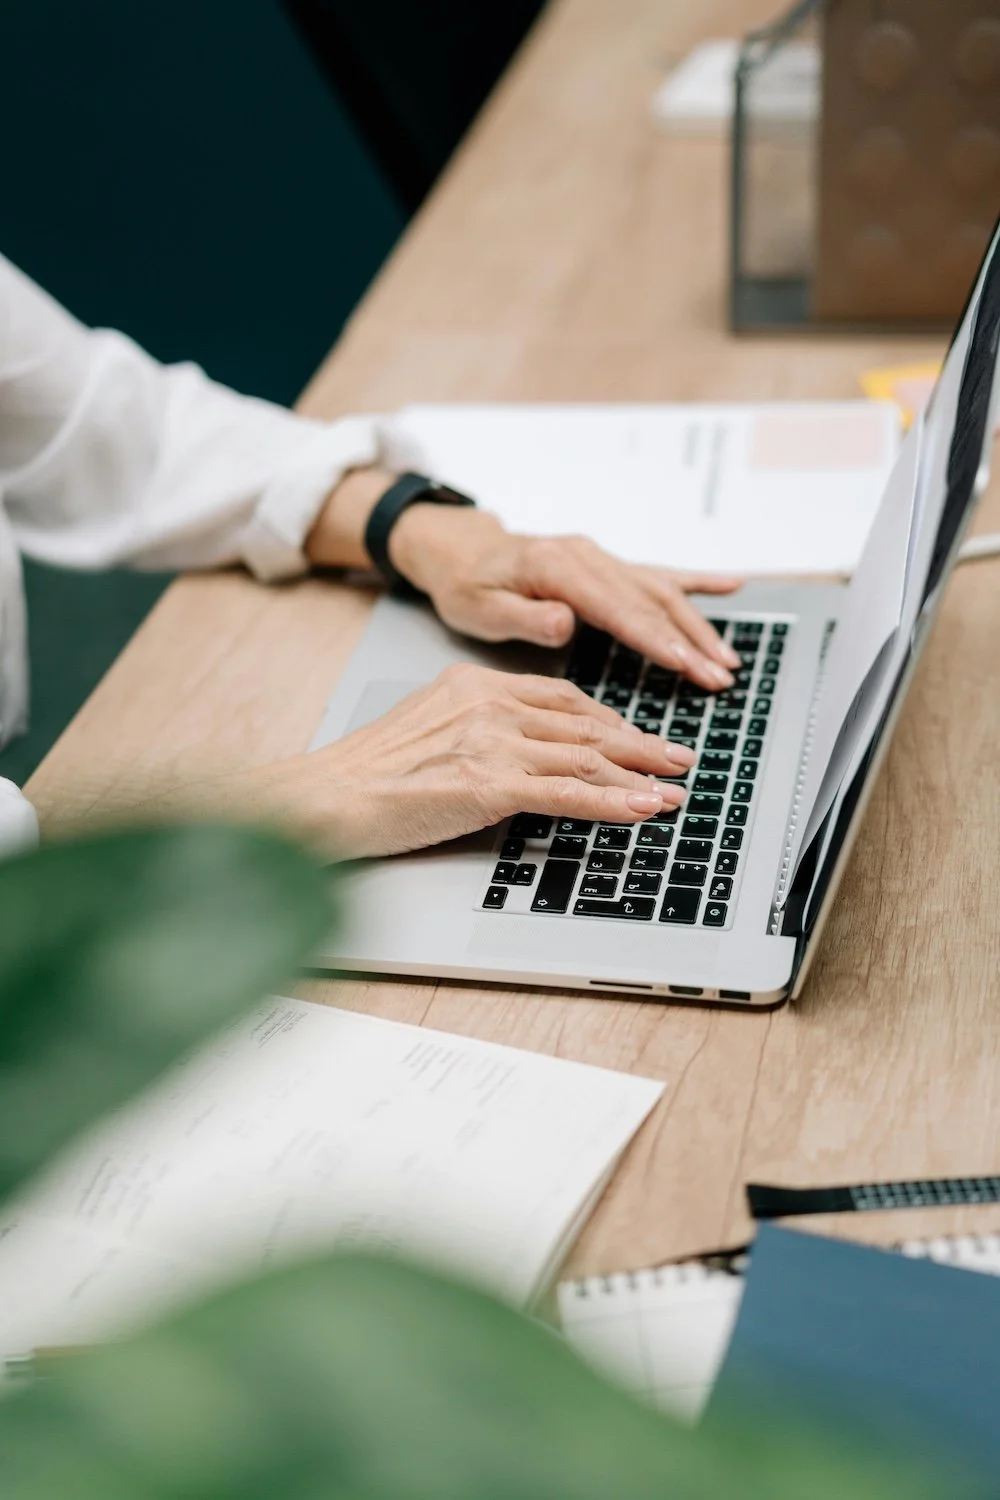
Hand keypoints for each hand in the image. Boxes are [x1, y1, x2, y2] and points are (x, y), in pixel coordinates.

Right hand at [236, 665, 694, 858]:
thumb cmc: (368, 775)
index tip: (637, 735)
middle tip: (679, 756)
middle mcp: (489, 703)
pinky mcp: (489, 784)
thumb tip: (521, 756)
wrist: (326, 797)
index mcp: (474, 684)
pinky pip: (568, 793)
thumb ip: (479, 730)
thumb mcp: (430, 730)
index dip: (608, 719)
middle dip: (640, 743)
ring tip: (674, 789)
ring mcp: (491, 741)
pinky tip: (642, 809)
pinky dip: (613, 802)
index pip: (560, 697)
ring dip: (638, 775)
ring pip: (584, 756)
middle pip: (584, 722)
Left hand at [389, 506, 741, 690]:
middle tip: (720, 675)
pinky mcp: (605, 564)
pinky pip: (657, 572)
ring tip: (728, 659)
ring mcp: (600, 557)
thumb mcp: (479, 607)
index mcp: (557, 567)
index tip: (688, 664)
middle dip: (691, 640)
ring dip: (698, 624)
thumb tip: (566, 622)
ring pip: (661, 590)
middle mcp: (586, 556)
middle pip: (650, 600)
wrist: (457, 547)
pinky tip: (732, 585)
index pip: (617, 608)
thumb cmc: (465, 582)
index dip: (656, 638)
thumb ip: (524, 617)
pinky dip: (696, 580)